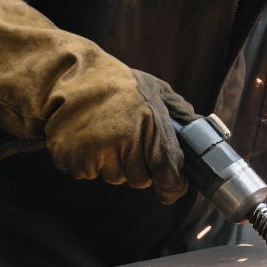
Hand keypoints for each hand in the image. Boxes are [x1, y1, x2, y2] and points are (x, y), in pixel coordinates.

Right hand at [0, 0, 195, 202]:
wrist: (64, 79)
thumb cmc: (113, 83)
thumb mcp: (153, 88)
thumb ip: (178, 111)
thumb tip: (202, 131)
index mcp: (150, 121)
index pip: (168, 168)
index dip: (172, 184)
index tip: (173, 188)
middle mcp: (126, 138)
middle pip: (141, 179)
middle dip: (138, 167)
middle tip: (127, 141)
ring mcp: (99, 151)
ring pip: (116, 178)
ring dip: (113, 164)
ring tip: (105, 134)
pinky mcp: (75, 160)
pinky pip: (91, 174)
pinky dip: (90, 162)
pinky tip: (87, 139)